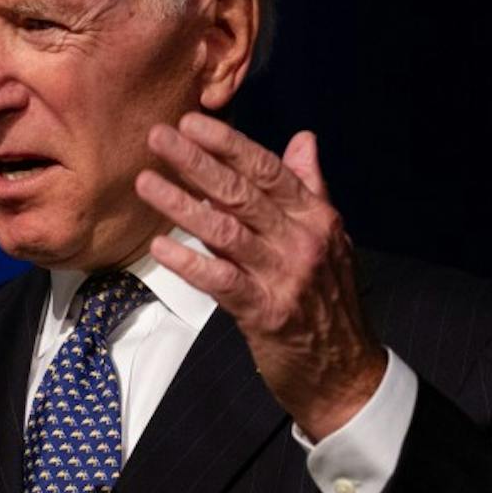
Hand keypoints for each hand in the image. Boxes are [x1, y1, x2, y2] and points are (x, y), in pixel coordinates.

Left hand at [134, 113, 386, 440]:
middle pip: (241, 192)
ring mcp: (284, 276)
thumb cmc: (327, 299)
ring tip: (146, 183)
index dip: (228, 144)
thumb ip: (309, 187)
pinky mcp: (265, 312)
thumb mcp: (328, 237)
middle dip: (196, 161)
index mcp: (315, 217)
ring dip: (181, 205)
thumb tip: (304, 139)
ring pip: (225, 231)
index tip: (192, 122)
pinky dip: (189, 262)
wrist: (345, 370)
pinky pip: (220, 280)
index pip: (267, 169)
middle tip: (158, 137)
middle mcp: (302, 240)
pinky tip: (160, 247)